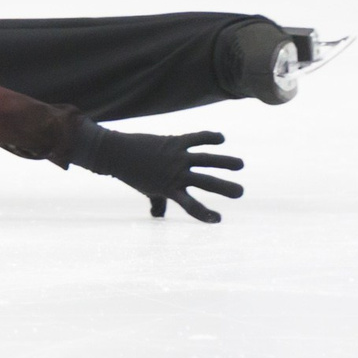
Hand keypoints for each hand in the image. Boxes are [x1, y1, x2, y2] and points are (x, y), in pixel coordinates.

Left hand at [66, 122, 242, 222]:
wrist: (117, 153)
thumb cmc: (133, 174)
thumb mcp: (147, 190)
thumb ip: (158, 203)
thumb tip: (158, 215)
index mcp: (170, 190)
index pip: (191, 206)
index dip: (205, 214)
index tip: (218, 219)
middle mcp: (176, 174)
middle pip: (205, 183)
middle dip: (224, 188)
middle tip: (240, 192)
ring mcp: (177, 157)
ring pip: (206, 160)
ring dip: (224, 162)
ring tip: (240, 165)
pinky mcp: (175, 142)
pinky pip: (196, 139)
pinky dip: (209, 137)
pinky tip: (222, 139)